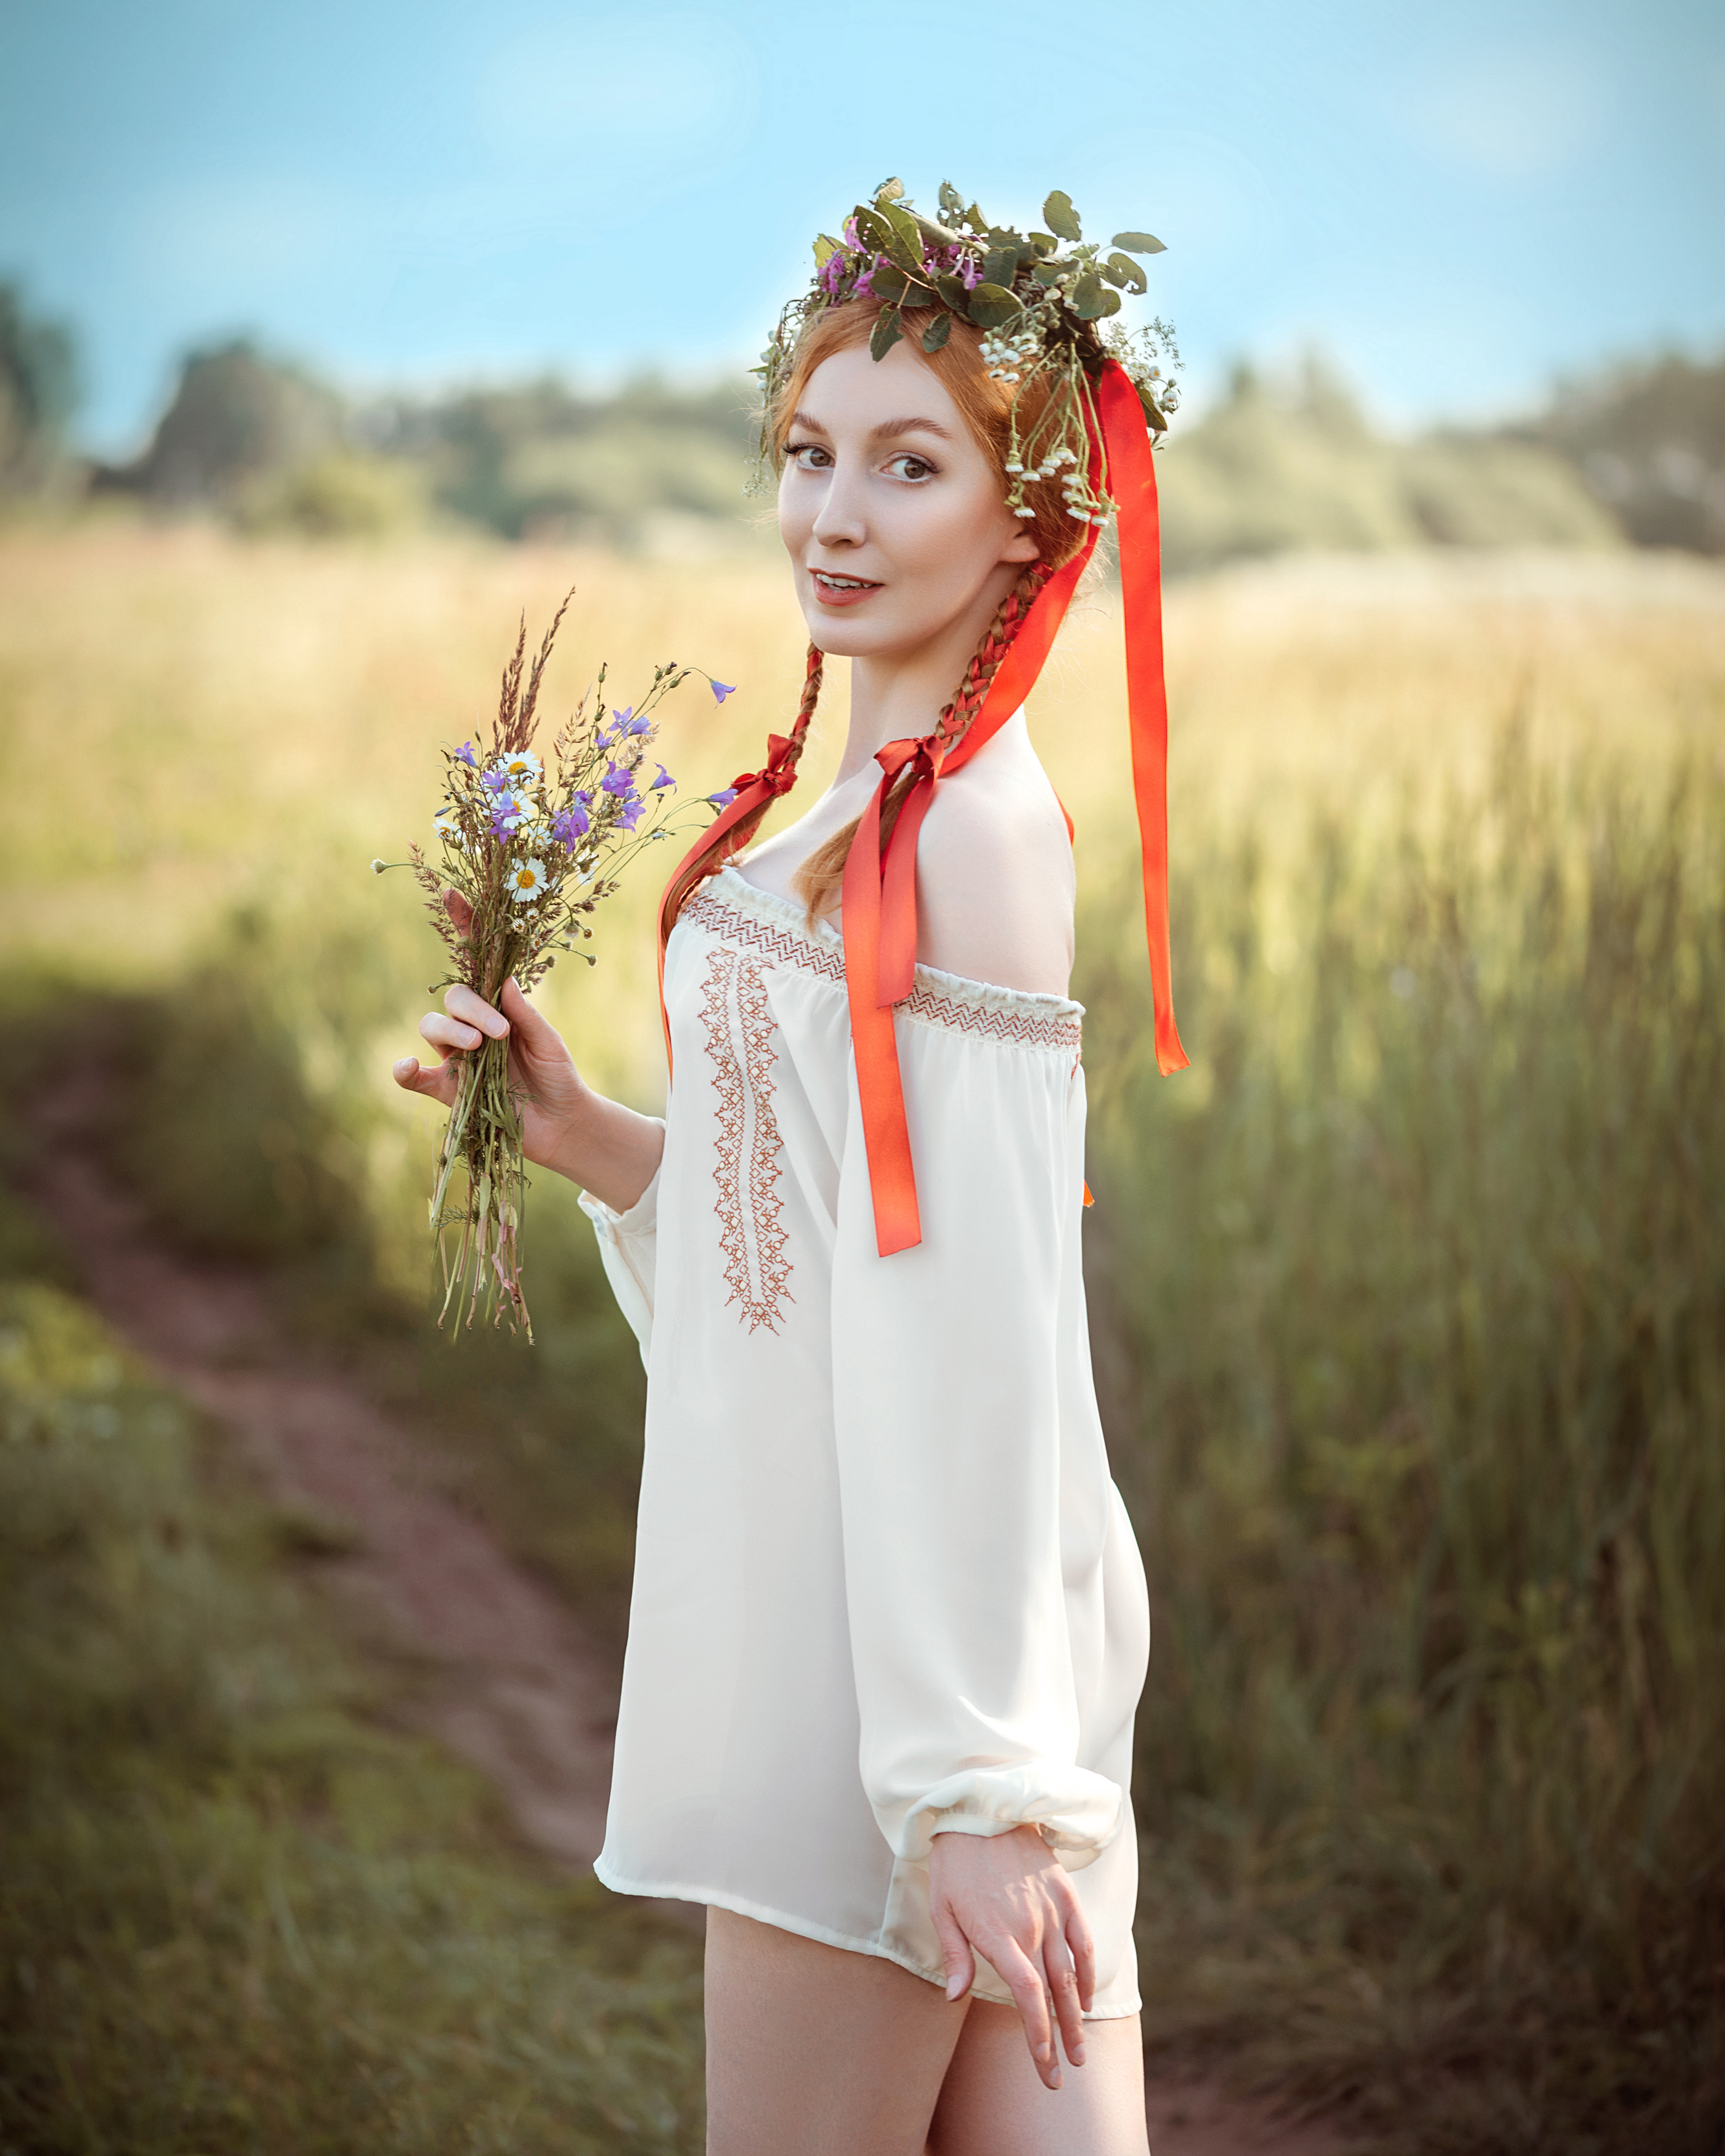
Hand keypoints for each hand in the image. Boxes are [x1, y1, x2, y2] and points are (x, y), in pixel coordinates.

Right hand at [391, 889, 587, 1177]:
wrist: (562, 1123)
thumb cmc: (558, 1074)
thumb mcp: (548, 1041)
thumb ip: (525, 1014)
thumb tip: (504, 980)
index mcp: (497, 1004)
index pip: (475, 962)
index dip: (463, 928)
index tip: (452, 895)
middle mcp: (471, 1025)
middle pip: (453, 998)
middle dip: (473, 1010)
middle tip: (500, 1034)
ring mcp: (456, 1055)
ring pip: (432, 1027)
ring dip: (452, 1033)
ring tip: (479, 1048)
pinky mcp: (447, 1089)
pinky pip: (416, 1077)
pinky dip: (405, 1070)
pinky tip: (407, 1067)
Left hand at [928, 1823, 1094, 2089]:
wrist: (980, 1809)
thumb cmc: (953, 1862)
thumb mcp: (942, 1909)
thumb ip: (955, 1955)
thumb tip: (956, 1999)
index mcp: (999, 1936)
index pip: (1028, 1998)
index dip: (1039, 2038)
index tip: (1045, 2069)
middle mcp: (1031, 1927)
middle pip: (1055, 1995)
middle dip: (1062, 2039)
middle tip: (1066, 2073)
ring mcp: (1052, 1910)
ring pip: (1073, 1974)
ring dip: (1079, 2015)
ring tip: (1081, 2047)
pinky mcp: (1065, 1893)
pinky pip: (1084, 1940)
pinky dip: (1090, 1971)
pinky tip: (1089, 1997)